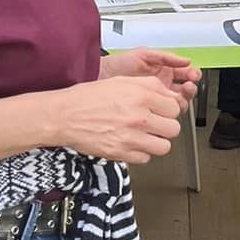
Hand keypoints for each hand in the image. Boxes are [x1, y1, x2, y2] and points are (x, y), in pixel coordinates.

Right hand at [56, 75, 182, 163]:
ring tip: (146, 136)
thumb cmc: (88, 98)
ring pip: (164, 147)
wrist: (64, 116)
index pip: (175, 107)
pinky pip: (146, 158)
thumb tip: (170, 97)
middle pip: (173, 128)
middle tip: (155, 124)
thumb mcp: (122, 81)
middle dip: (165, 126)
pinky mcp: (121, 153)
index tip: (162, 111)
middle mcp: (139, 117)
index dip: (168, 109)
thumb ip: (151, 87)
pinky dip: (140, 153)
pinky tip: (132, 143)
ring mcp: (131, 137)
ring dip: (156, 142)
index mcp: (141, 96)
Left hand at [102, 48, 200, 102]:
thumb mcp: (143, 54)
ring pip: (177, 102)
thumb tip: (185, 60)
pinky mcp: (148, 110)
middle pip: (185, 89)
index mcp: (164, 70)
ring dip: (182, 99)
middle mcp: (162, 85)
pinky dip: (168, 111)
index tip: (193, 75)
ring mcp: (155, 98)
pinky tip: (168, 107)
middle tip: (188, 86)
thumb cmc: (116, 64)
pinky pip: (163, 112)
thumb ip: (165, 56)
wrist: (98, 77)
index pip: (185, 74)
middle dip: (190, 87)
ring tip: (178, 95)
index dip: (192, 74)